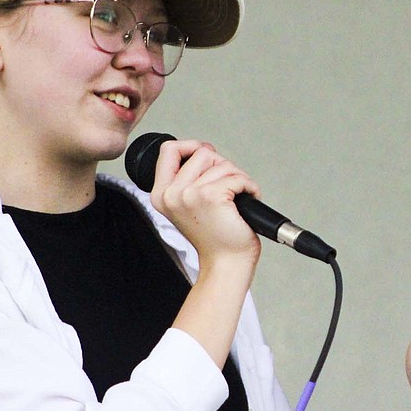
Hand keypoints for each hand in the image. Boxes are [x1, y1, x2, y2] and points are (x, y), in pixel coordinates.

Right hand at [147, 138, 261, 272]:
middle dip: (223, 166)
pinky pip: (238, 177)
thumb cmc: (214, 236)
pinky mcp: (211, 197)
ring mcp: (189, 194)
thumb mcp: (188, 204)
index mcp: (161, 194)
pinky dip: (250, 186)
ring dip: (238, 178)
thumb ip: (189, 177)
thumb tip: (205, 149)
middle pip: (202, 152)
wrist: (225, 264)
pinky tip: (248, 199)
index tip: (208, 158)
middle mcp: (171, 194)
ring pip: (223, 164)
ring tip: (237, 198)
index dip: (192, 146)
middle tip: (228, 188)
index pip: (169, 149)